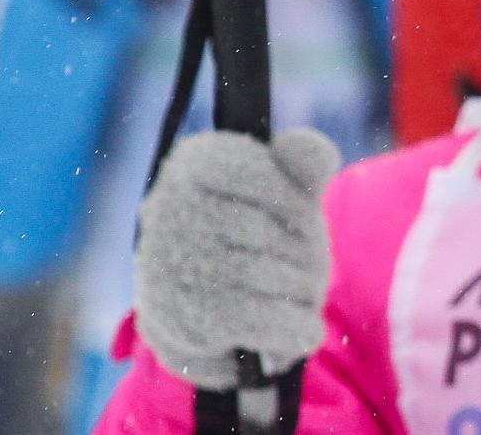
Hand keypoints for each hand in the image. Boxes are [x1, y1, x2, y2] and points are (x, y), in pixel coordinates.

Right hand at [133, 129, 338, 387]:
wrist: (202, 315)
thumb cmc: (252, 243)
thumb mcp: (284, 198)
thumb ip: (302, 167)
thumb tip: (314, 149)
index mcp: (194, 163)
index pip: (257, 173)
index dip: (294, 204)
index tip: (302, 221)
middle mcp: (167, 208)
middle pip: (263, 229)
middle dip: (303, 253)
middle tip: (310, 267)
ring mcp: (166, 265)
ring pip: (260, 274)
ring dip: (300, 290)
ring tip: (304, 295)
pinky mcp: (178, 317)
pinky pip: (251, 317)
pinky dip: (290, 327)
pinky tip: (307, 331)